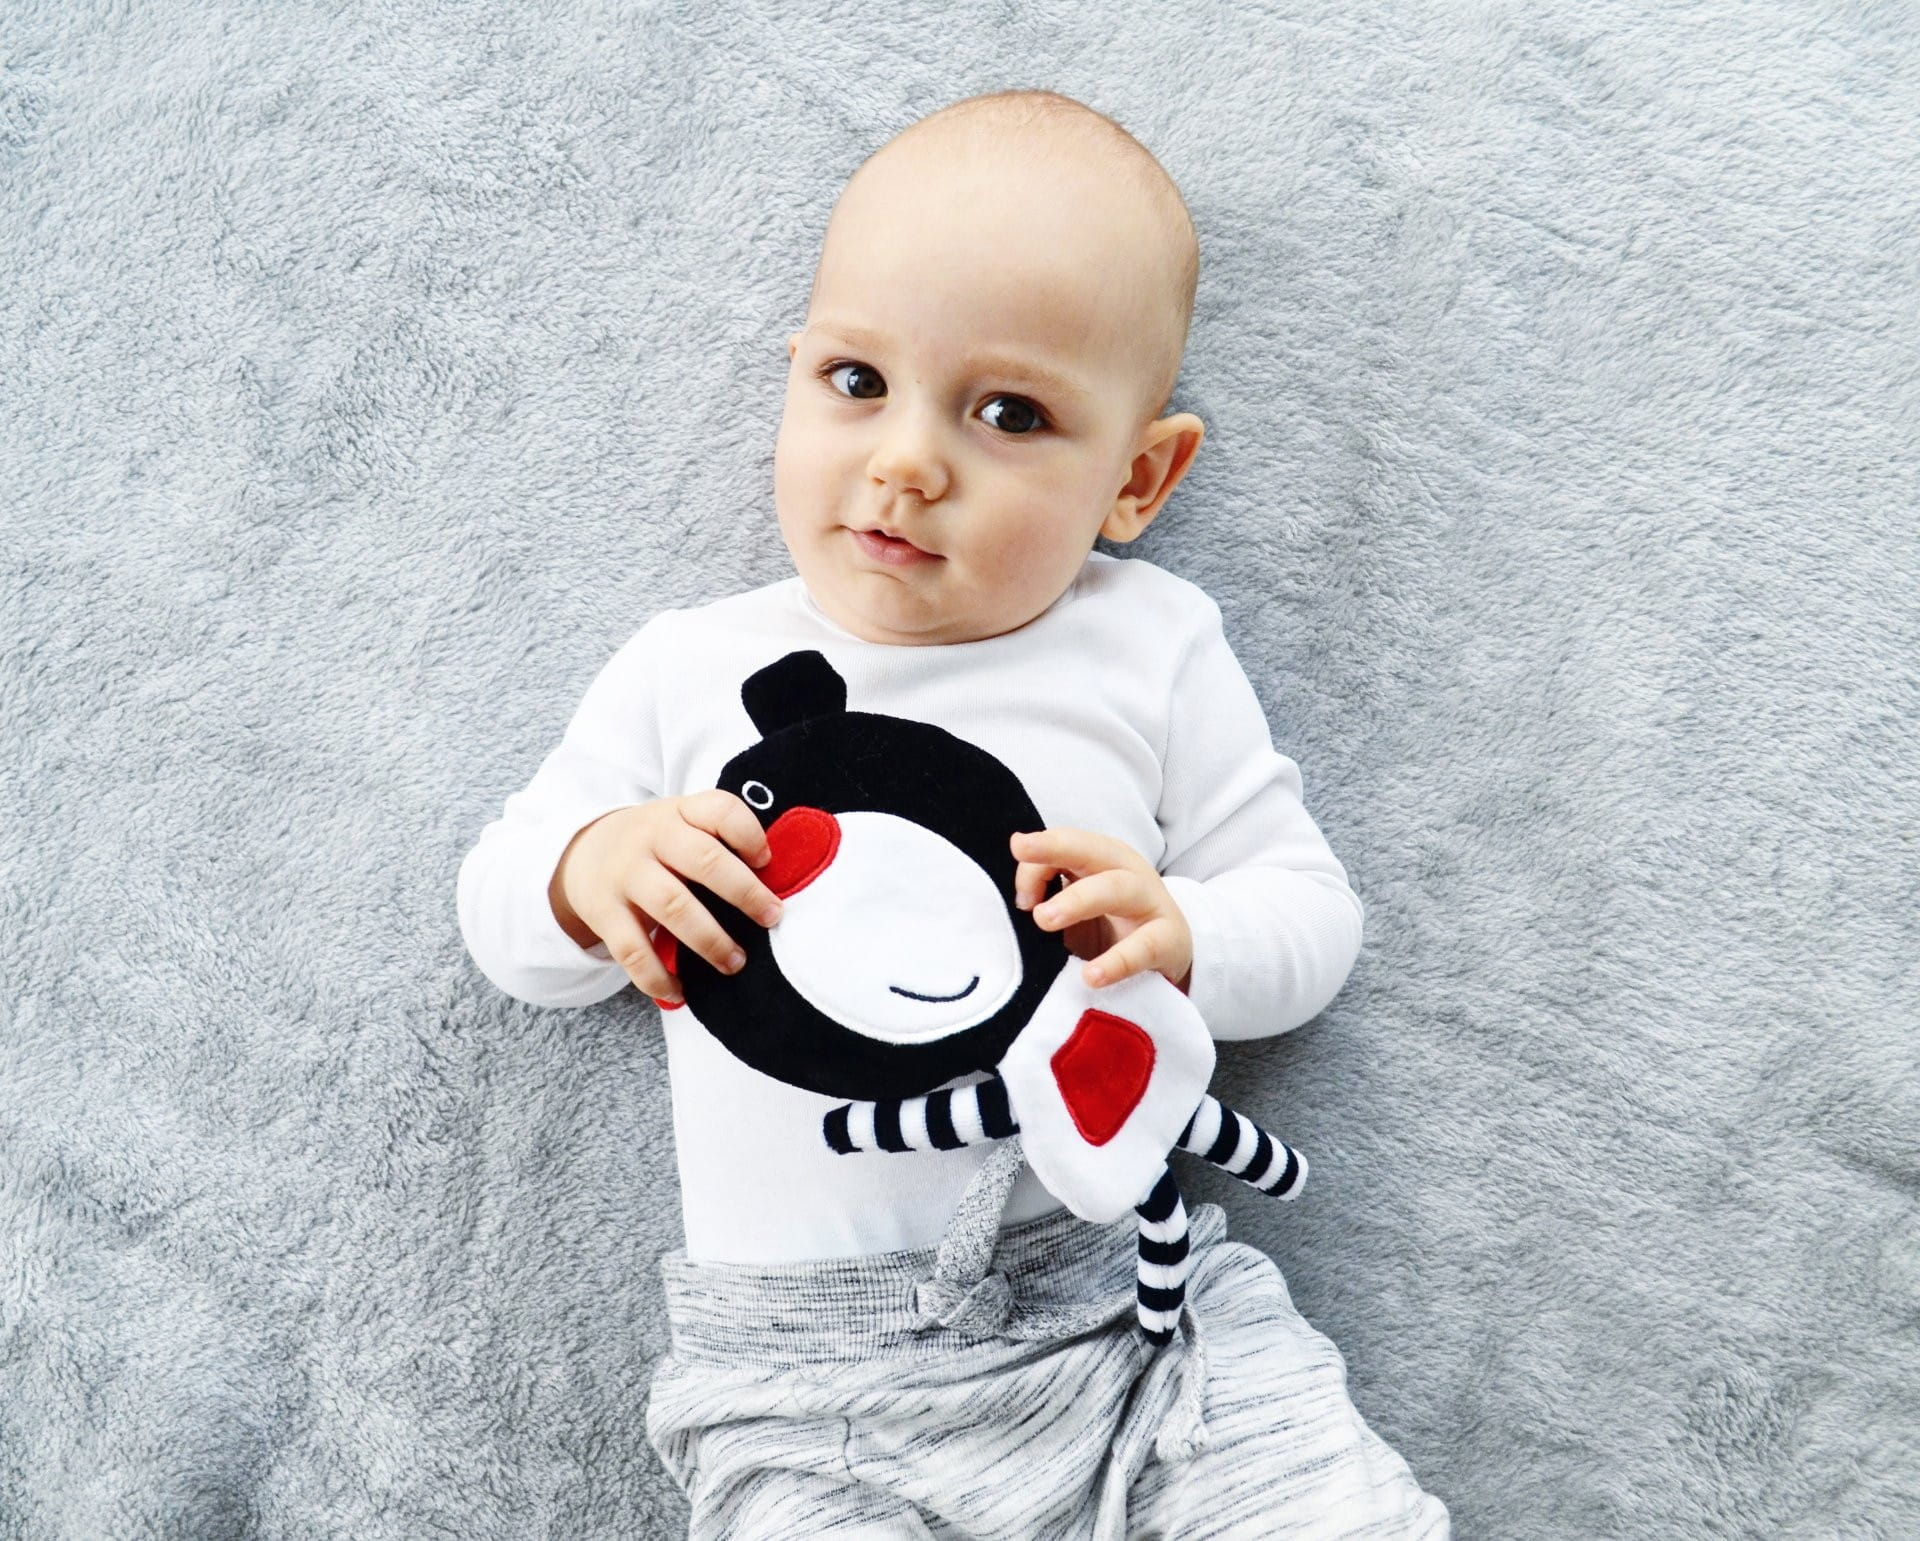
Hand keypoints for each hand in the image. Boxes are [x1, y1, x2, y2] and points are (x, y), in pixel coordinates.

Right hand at [549, 791, 786, 1002]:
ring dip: (711, 940)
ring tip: (735, 962)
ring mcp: (625, 875)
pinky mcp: (603, 913)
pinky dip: (658, 976)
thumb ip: (720, 840)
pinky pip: (632, 950)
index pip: (720, 810)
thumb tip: (779, 881)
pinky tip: (680, 990)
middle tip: (772, 918)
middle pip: (704, 860)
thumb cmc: (655, 844)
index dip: (750, 835)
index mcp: (679, 812)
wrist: (582, 852)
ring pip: (673, 907)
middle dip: (745, 893)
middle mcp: (651, 838)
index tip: (768, 862)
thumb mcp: (682, 823)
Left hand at [1009, 827, 1192, 994]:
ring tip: (1045, 921)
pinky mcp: (1170, 939)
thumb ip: (1046, 899)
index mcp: (1101, 858)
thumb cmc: (1112, 928)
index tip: (1020, 901)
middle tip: (1022, 877)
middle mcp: (1127, 871)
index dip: (1036, 862)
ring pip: (1117, 888)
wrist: (1171, 955)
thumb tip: (1017, 904)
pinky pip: (1144, 946)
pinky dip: (1117, 961)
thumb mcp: (1076, 910)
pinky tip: (1091, 976)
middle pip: (1090, 851)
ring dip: (1078, 900)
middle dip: (1054, 852)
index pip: (1065, 844)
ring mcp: (1151, 901)